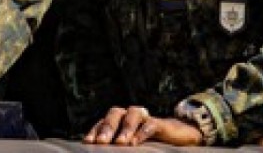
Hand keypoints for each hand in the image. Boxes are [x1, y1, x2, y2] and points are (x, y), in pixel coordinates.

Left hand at [83, 105, 202, 145]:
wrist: (175, 138)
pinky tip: (136, 142)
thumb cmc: (147, 144)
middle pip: (114, 114)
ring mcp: (144, 118)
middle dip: (106, 128)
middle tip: (101, 142)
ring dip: (125, 128)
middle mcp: (128, 115)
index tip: (87, 142)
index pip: (102, 122)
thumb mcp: (129, 147)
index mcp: (118, 121)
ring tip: (120, 143)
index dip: (94, 131)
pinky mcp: (160, 124)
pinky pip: (150, 124)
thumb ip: (116, 148)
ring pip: (132, 115)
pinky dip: (142, 132)